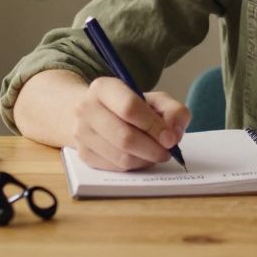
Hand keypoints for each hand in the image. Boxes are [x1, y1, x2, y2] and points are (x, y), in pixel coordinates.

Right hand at [70, 77, 191, 170]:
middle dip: (152, 148)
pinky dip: (134, 166)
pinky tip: (141, 157)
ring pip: (121, 157)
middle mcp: (86, 109)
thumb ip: (173, 110)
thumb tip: (174, 132)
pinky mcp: (83, 154)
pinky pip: (115, 168)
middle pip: (124, 137)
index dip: (154, 125)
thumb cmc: (127, 105)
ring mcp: (81, 134)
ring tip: (156, 154)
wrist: (92, 113)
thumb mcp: (153, 99)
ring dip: (145, 160)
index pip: (130, 108)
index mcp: (103, 88)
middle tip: (167, 151)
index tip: (170, 137)